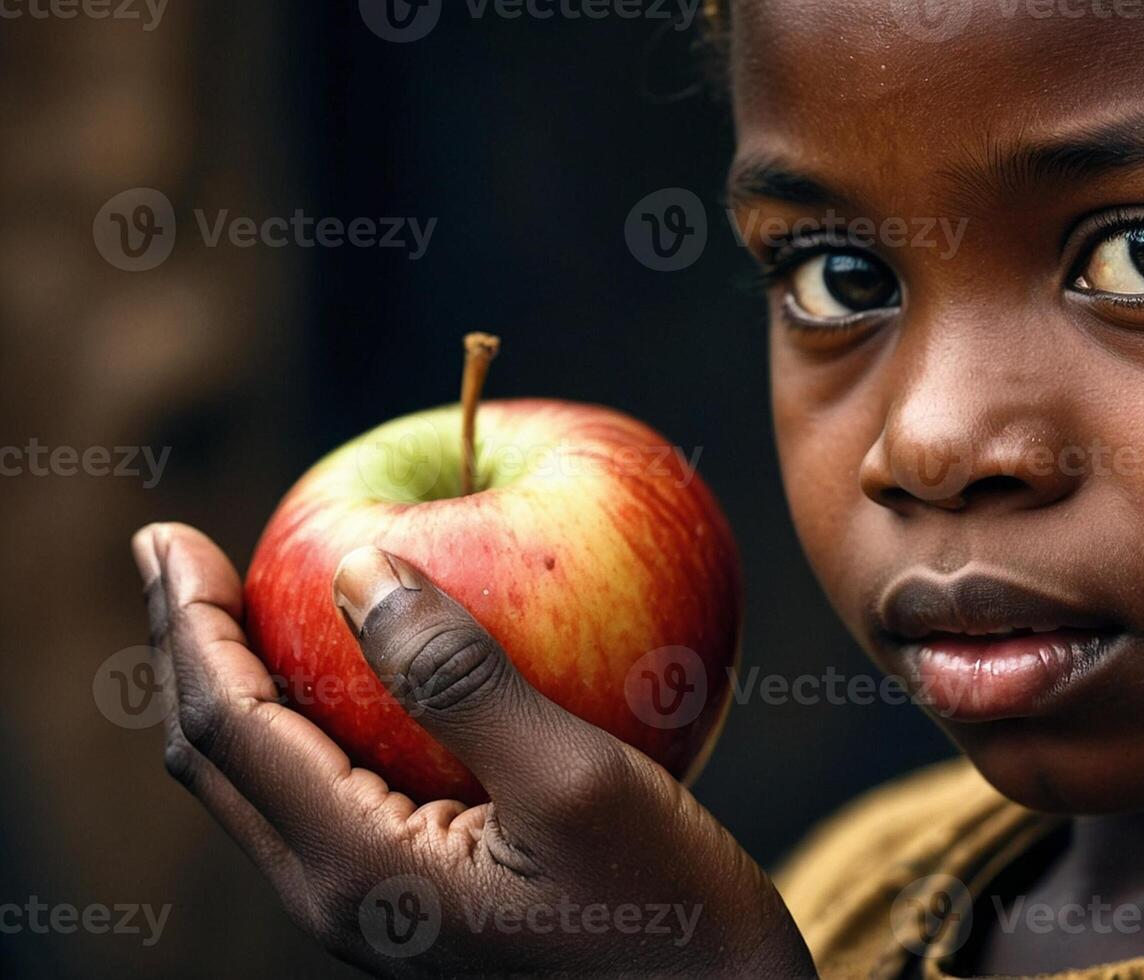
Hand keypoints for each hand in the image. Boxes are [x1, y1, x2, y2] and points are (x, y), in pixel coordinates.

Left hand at [132, 522, 813, 977]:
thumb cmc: (665, 912)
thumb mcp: (574, 779)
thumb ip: (462, 679)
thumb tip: (360, 568)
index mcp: (357, 867)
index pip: (226, 726)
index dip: (190, 623)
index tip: (170, 535)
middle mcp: (339, 896)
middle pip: (215, 758)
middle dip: (185, 648)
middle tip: (176, 551)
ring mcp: (373, 906)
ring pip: (261, 781)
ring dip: (236, 683)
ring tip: (238, 603)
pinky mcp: (416, 900)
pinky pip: (321, 794)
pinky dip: (305, 717)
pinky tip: (351, 674)